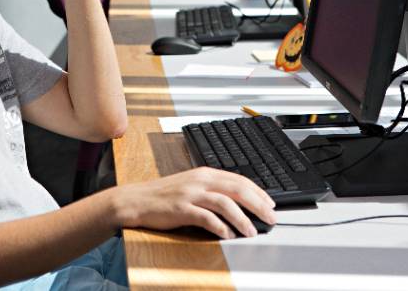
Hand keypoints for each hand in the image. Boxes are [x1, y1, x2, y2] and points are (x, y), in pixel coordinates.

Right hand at [113, 167, 275, 238]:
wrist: (137, 200)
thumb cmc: (164, 195)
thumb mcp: (191, 185)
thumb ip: (212, 190)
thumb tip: (237, 202)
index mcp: (204, 173)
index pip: (238, 180)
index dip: (258, 192)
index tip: (270, 203)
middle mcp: (200, 180)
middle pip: (236, 189)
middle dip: (258, 204)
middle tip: (270, 217)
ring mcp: (190, 194)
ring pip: (224, 203)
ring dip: (242, 218)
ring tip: (252, 231)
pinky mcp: (181, 209)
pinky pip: (206, 218)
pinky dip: (220, 227)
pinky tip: (228, 234)